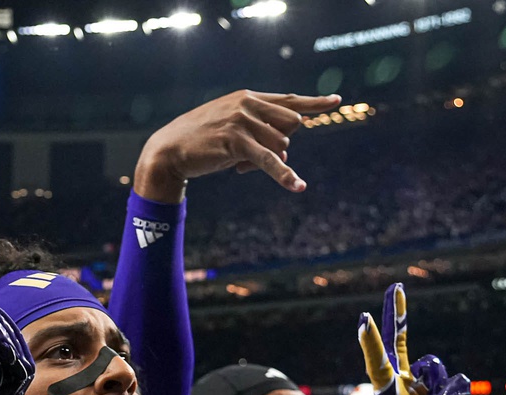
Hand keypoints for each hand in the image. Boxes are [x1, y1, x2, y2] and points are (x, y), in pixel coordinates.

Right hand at [133, 90, 341, 201]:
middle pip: (291, 125)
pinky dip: (285, 175)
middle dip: (282, 144)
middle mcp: (248, 104)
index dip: (314, 103)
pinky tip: (298, 186)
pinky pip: (270, 160)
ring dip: (267, 160)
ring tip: (238, 162)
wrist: (169, 150)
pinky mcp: (237, 142)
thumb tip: (285, 153)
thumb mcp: (232, 131)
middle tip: (253, 154)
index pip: (289, 100)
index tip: (336, 101)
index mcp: (248, 97)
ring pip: (281, 144)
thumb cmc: (201, 142)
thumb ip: (259, 134)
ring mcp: (243, 121)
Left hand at [357, 284, 469, 394]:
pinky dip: (450, 392)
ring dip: (439, 383)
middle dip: (396, 317)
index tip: (362, 319)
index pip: (378, 366)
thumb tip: (463, 381)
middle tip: (396, 286)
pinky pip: (446, 381)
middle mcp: (396, 387)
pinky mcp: (425, 393)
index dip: (372, 343)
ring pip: (433, 367)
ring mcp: (411, 388)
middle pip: (396, 345)